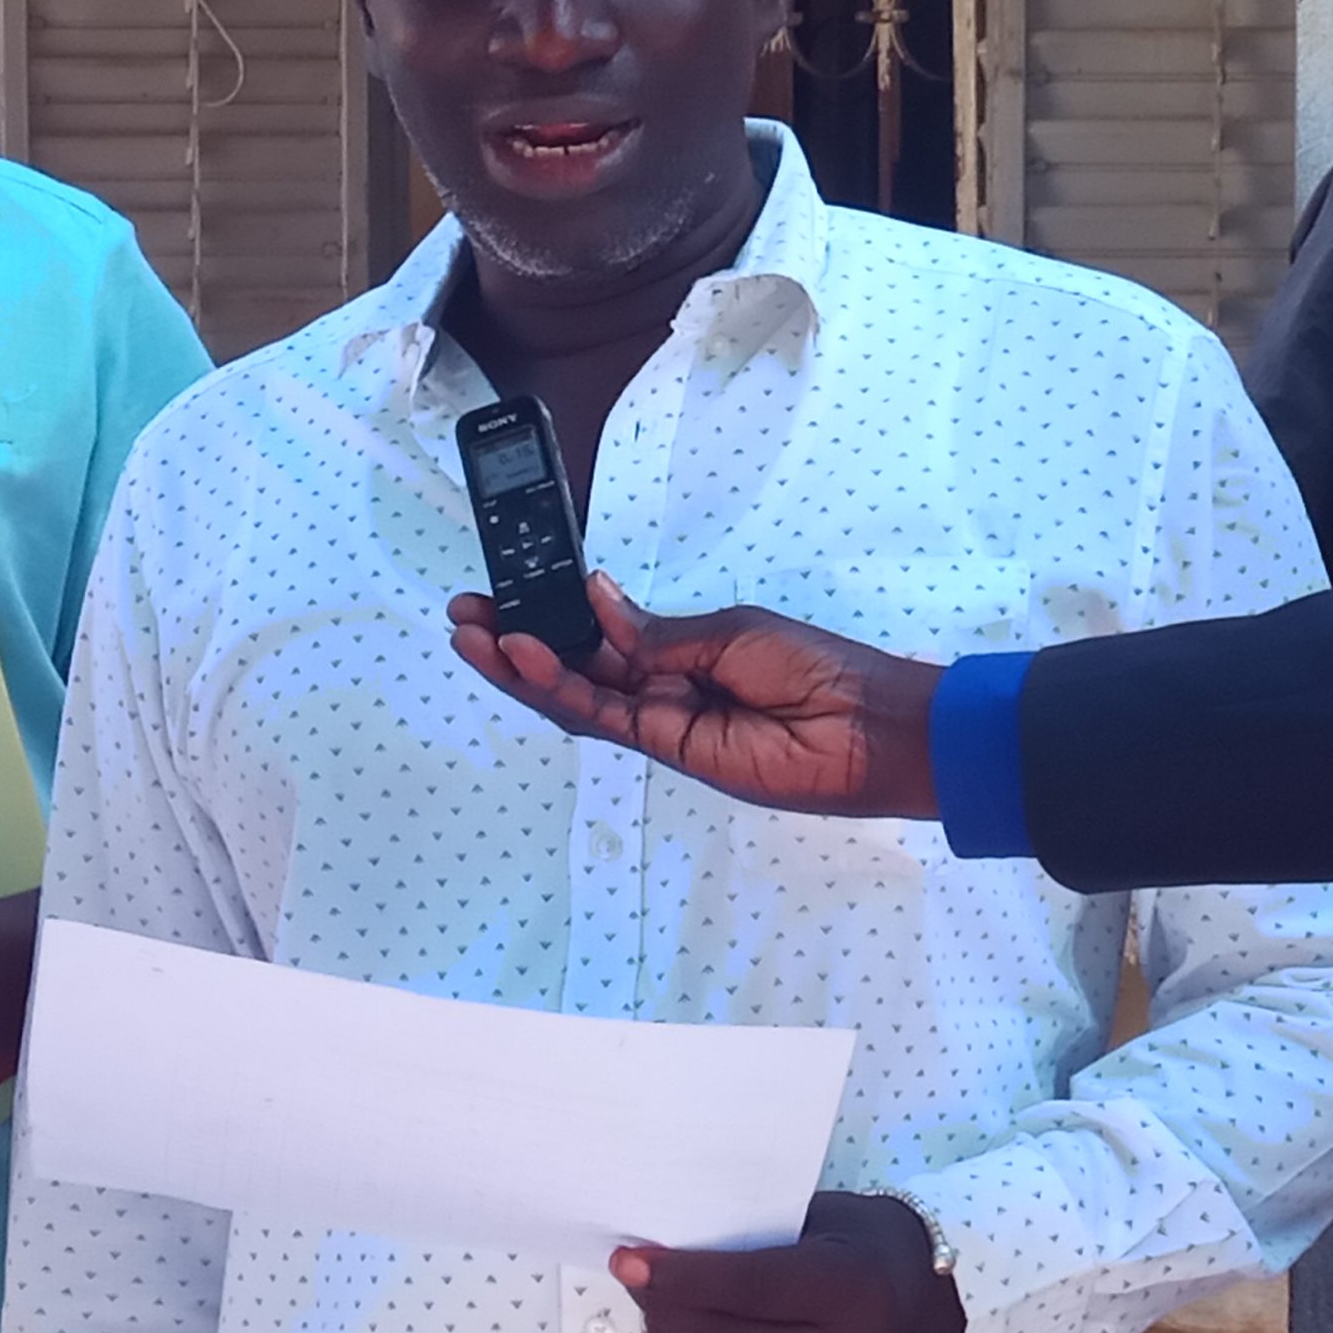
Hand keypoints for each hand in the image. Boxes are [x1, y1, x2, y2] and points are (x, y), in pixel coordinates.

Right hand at [448, 574, 941, 819]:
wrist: (867, 728)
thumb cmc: (817, 668)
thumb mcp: (731, 630)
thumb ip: (654, 631)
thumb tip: (594, 597)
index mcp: (680, 646)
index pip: (599, 629)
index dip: (551, 611)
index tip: (506, 585)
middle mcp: (662, 681)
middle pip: (572, 662)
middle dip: (516, 637)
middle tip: (465, 612)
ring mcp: (661, 717)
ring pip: (573, 693)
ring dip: (521, 665)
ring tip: (475, 633)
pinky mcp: (669, 746)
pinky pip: (603, 715)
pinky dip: (562, 686)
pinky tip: (528, 653)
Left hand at [611, 1190, 965, 1332]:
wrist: (917, 1298)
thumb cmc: (856, 1243)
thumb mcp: (814, 1220)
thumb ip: (750, 1240)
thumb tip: (663, 1256)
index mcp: (851, 1290)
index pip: (749, 1289)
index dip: (682, 1278)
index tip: (629, 1260)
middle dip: (667, 1314)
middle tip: (634, 1282)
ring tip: (650, 1314)